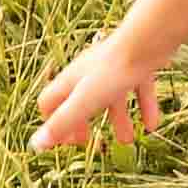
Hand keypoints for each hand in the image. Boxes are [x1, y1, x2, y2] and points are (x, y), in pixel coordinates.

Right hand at [33, 26, 173, 154]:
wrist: (146, 42)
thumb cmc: (112, 71)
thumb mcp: (83, 102)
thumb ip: (62, 123)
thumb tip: (35, 144)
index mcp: (71, 79)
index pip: (50, 101)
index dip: (52, 123)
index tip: (62, 143)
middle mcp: (90, 72)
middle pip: (80, 100)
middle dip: (83, 123)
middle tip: (87, 142)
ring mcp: (114, 68)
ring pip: (112, 97)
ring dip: (118, 120)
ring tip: (127, 140)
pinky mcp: (137, 65)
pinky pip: (138, 88)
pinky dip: (144, 107)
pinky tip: (152, 125)